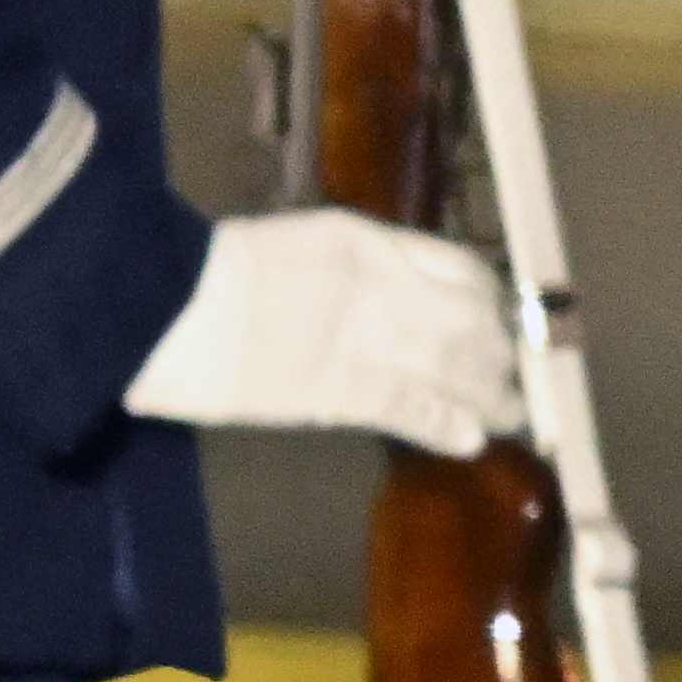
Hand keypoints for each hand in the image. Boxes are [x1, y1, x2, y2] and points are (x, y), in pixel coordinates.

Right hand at [124, 209, 525, 454]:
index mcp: (367, 241)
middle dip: (498, 351)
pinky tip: (471, 440)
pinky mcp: (343, 391)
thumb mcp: (298, 249)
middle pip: (469, 320)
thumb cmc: (209, 276)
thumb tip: (385, 300)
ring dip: (489, 395)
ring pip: (454, 367)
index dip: (488, 300)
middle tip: (514, 377)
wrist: (167, 306)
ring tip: (511, 415)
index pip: (458, 268)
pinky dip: (446, 425)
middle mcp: (382, 284)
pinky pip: (412, 408)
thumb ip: (349, 272)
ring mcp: (367, 338)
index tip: (500, 320)